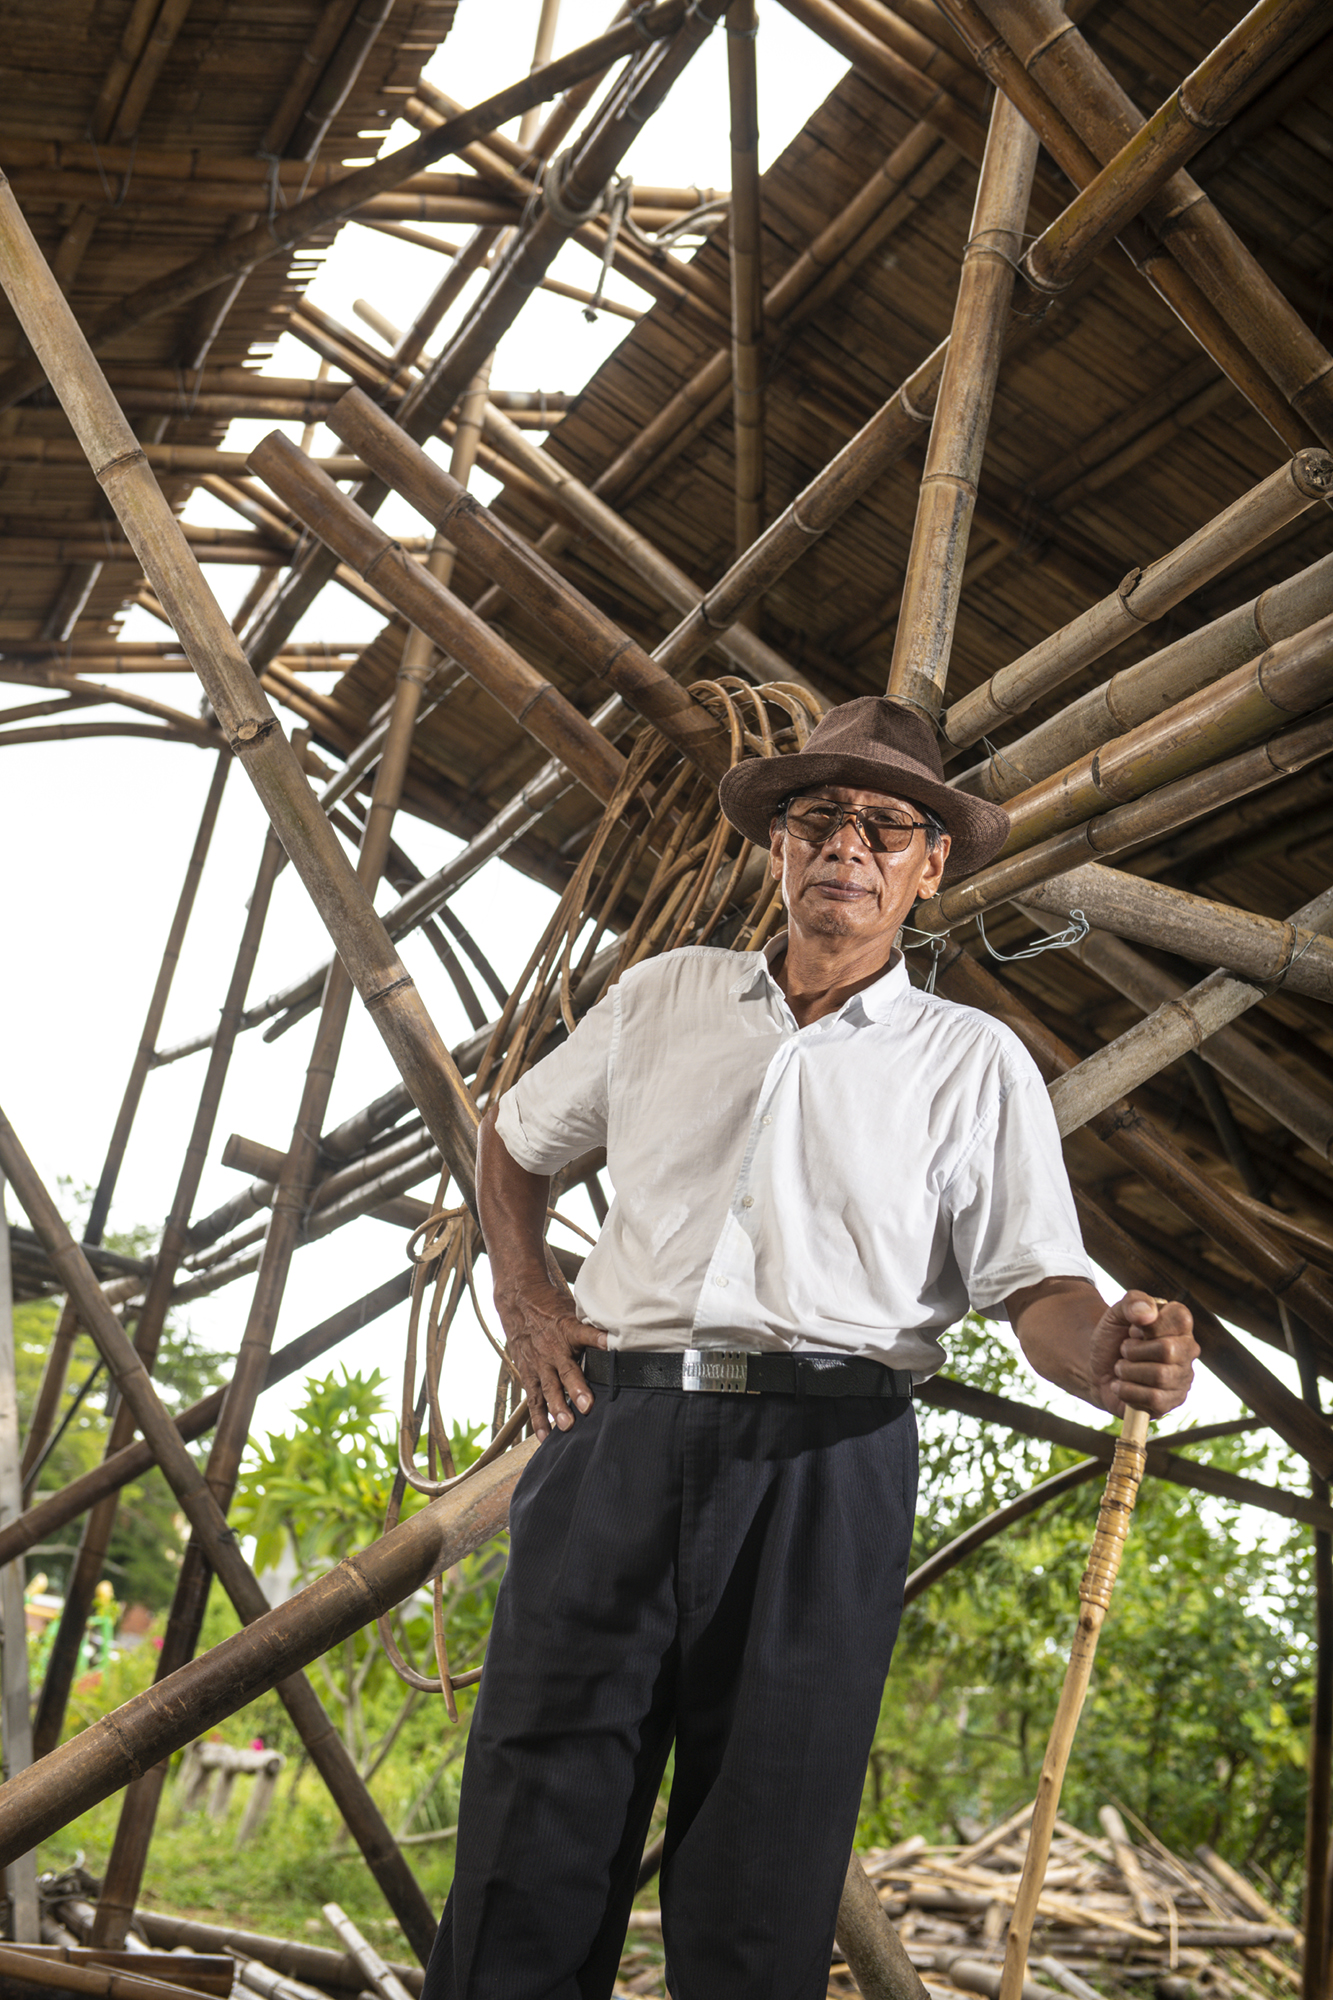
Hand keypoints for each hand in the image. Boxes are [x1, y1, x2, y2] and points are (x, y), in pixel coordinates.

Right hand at [494, 1269, 607, 1440]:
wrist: (518, 1302)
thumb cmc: (551, 1308)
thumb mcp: (572, 1309)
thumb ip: (591, 1326)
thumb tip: (620, 1334)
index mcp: (566, 1329)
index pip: (584, 1333)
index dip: (597, 1339)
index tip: (610, 1345)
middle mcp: (552, 1349)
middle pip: (566, 1371)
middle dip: (577, 1389)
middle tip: (587, 1406)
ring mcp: (539, 1364)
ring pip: (548, 1389)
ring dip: (557, 1408)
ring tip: (566, 1426)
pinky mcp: (529, 1375)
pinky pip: (533, 1400)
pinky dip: (539, 1419)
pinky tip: (545, 1437)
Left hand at [1088, 1292, 1198, 1418]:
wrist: (1095, 1368)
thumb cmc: (1112, 1337)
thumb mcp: (1116, 1313)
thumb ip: (1133, 1302)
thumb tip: (1148, 1315)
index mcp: (1179, 1324)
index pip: (1180, 1318)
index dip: (1150, 1324)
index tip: (1134, 1328)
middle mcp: (1187, 1351)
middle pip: (1167, 1350)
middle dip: (1133, 1350)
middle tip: (1124, 1350)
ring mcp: (1182, 1378)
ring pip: (1160, 1376)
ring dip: (1128, 1371)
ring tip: (1121, 1368)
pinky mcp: (1172, 1401)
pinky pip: (1154, 1399)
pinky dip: (1128, 1391)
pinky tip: (1121, 1385)